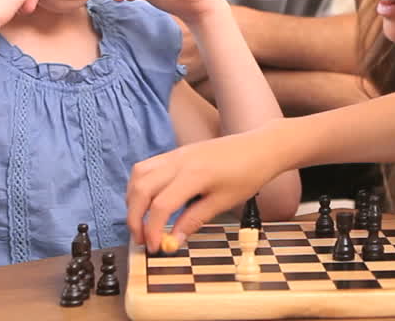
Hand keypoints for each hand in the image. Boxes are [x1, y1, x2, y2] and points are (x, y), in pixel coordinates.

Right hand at [126, 130, 281, 248]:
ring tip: (141, 221)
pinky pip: (148, 166)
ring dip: (133, 199)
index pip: (160, 206)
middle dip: (134, 217)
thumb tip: (172, 241)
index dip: (152, 230)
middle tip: (142, 239)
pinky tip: (148, 201)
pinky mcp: (177, 152)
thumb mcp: (223, 202)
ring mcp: (176, 154)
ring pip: (139, 174)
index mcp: (194, 175)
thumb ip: (194, 221)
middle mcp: (179, 161)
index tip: (154, 247)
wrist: (260, 147)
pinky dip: (140, 185)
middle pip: (141, 189)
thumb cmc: (247, 174)